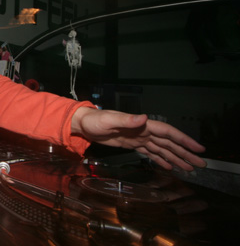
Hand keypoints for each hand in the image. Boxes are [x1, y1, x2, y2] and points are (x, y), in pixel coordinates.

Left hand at [72, 107, 205, 170]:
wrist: (84, 123)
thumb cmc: (95, 120)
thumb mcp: (110, 120)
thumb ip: (128, 120)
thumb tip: (145, 118)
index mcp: (142, 125)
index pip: (168, 132)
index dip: (183, 140)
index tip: (197, 148)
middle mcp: (144, 131)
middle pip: (169, 143)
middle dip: (185, 153)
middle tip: (200, 163)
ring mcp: (139, 138)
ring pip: (162, 149)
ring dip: (176, 158)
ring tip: (190, 167)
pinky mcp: (132, 144)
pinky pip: (151, 153)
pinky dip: (161, 159)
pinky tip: (170, 166)